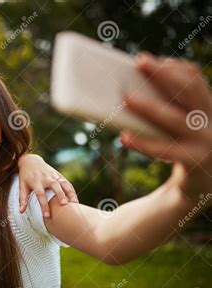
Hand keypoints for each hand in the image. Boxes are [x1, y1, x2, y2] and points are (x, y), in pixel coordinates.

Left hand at [18, 154, 78, 216]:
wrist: (31, 161)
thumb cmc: (26, 177)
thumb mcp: (22, 186)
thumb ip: (22, 199)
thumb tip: (21, 212)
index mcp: (35, 181)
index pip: (40, 194)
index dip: (44, 205)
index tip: (47, 215)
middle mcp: (45, 178)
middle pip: (54, 185)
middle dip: (60, 194)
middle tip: (65, 204)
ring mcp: (53, 175)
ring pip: (63, 183)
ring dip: (69, 192)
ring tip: (75, 203)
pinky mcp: (58, 174)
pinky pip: (66, 182)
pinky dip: (71, 190)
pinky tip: (75, 199)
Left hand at [121, 52, 211, 205]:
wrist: (201, 187)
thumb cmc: (181, 149)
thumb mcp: (178, 126)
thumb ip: (164, 109)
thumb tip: (125, 93)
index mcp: (207, 108)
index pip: (194, 78)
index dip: (171, 66)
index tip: (143, 59)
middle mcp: (211, 121)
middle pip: (190, 90)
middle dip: (163, 73)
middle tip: (137, 62)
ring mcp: (206, 142)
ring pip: (175, 120)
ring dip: (150, 107)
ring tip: (126, 98)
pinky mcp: (194, 162)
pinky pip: (164, 150)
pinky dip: (143, 143)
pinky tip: (124, 137)